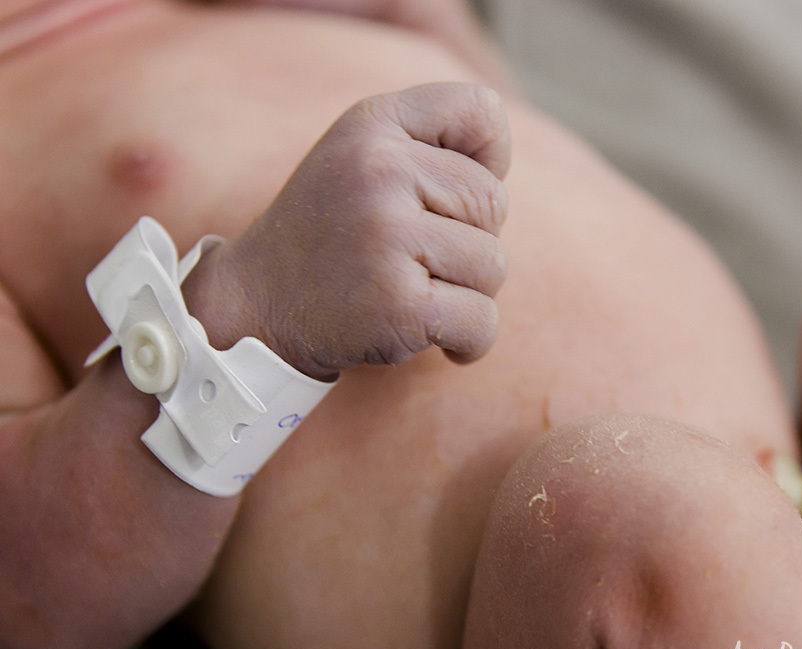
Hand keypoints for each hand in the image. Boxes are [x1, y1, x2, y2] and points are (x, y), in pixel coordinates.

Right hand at [220, 82, 510, 378]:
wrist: (259, 306)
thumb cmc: (335, 232)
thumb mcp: (366, 157)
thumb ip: (435, 140)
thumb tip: (501, 165)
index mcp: (374, 125)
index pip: (483, 112)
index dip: (488, 158)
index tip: (447, 195)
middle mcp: (380, 171)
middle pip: (493, 203)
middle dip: (469, 240)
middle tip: (413, 259)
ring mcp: (388, 237)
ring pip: (494, 266)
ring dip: (466, 293)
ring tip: (411, 292)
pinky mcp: (399, 304)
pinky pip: (483, 322)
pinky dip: (470, 341)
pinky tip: (434, 336)